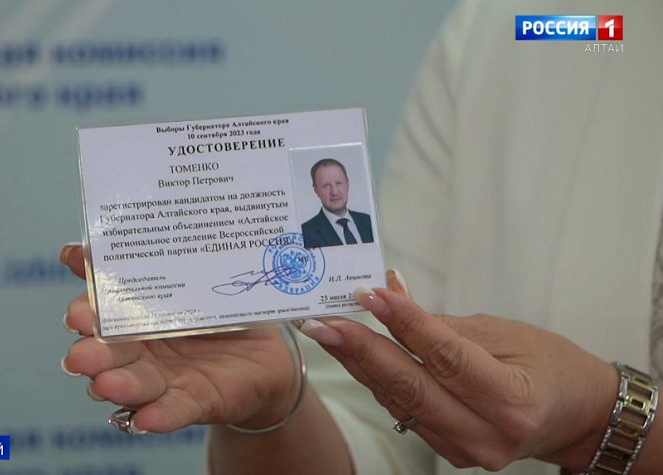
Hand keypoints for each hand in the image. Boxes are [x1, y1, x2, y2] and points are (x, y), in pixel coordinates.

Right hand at [58, 244, 299, 432]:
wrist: (266, 353)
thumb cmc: (221, 310)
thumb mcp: (193, 277)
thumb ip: (146, 262)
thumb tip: (86, 247)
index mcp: (134, 318)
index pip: (100, 315)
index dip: (85, 314)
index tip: (76, 312)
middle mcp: (141, 353)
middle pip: (108, 354)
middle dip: (92, 354)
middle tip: (80, 353)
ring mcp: (166, 380)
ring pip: (135, 385)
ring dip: (119, 385)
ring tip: (106, 383)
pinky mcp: (195, 402)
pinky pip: (174, 411)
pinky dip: (160, 415)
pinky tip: (147, 418)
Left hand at [311, 271, 617, 471]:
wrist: (573, 416)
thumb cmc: (547, 364)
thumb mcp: (505, 333)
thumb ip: (442, 322)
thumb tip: (389, 292)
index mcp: (512, 401)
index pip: (447, 357)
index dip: (405, 324)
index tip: (369, 294)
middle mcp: (487, 434)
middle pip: (411, 386)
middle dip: (359, 350)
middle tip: (321, 321)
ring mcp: (464, 449)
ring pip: (399, 400)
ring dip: (358, 363)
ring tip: (324, 331)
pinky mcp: (448, 451)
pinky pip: (403, 410)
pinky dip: (378, 379)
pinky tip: (353, 353)